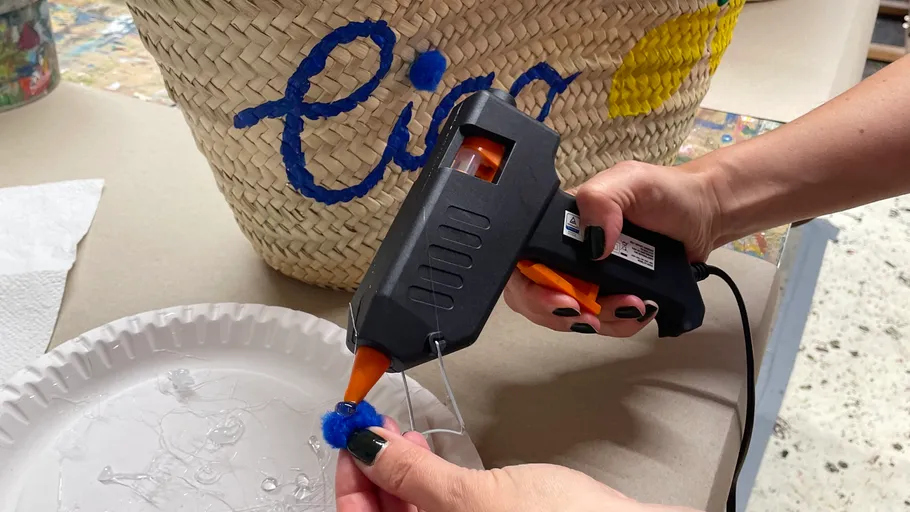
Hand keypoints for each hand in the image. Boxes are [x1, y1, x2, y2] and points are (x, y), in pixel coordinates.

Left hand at [336, 420, 699, 511]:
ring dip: (402, 477)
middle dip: (375, 474)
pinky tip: (432, 459)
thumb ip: (411, 474)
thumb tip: (367, 449)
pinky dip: (430, 487)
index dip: (349, 480)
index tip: (348, 438)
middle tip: (371, 432)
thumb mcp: (472, 500)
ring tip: (401, 438)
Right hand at [504, 161, 721, 336]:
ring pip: (571, 316)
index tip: (562, 299)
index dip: (531, 288)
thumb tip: (590, 244)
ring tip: (633, 305)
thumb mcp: (629, 181)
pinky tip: (641, 308)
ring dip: (599, 320)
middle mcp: (567, 254)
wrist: (705, 215)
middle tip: (590, 315)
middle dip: (560, 313)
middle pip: (536, 297)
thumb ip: (600, 200)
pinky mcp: (612, 296)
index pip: (522, 262)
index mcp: (560, 226)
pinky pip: (603, 323)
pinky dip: (620, 324)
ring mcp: (589, 279)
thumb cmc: (666, 192)